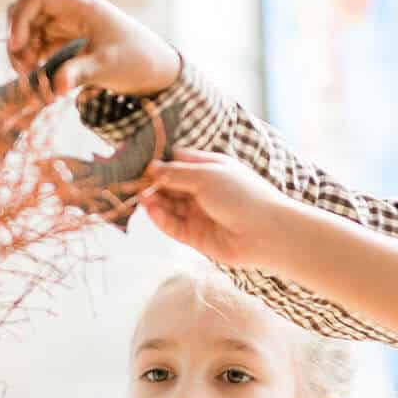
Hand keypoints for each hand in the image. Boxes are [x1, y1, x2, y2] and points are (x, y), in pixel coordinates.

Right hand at [6, 0, 180, 96]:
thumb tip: (57, 87)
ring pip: (30, 29)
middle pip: (26, 11)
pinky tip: (39, 77)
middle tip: (24, 69)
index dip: (18, 18)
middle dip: (18, 38)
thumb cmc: (137, 60)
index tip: (17, 48)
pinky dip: (33, 58)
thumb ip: (80, 73)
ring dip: (23, 51)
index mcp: (80, 5)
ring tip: (30, 77)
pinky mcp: (68, 40)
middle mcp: (70, 10)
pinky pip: (39, 43)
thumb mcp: (108, 67)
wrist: (156, 68)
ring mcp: (67, 24)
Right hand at [143, 149, 299, 268]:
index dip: (161, 162)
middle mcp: (203, 190)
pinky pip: (173, 226)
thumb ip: (176, 173)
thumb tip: (151, 167)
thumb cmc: (242, 195)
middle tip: (132, 181)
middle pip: (170, 184)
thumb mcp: (206, 176)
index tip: (141, 162)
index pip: (179, 161)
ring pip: (169, 205)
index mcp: (210, 169)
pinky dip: (161, 219)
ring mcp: (199, 213)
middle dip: (153, 182)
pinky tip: (151, 210)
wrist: (265, 233)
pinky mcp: (196, 236)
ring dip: (154, 201)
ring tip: (139, 195)